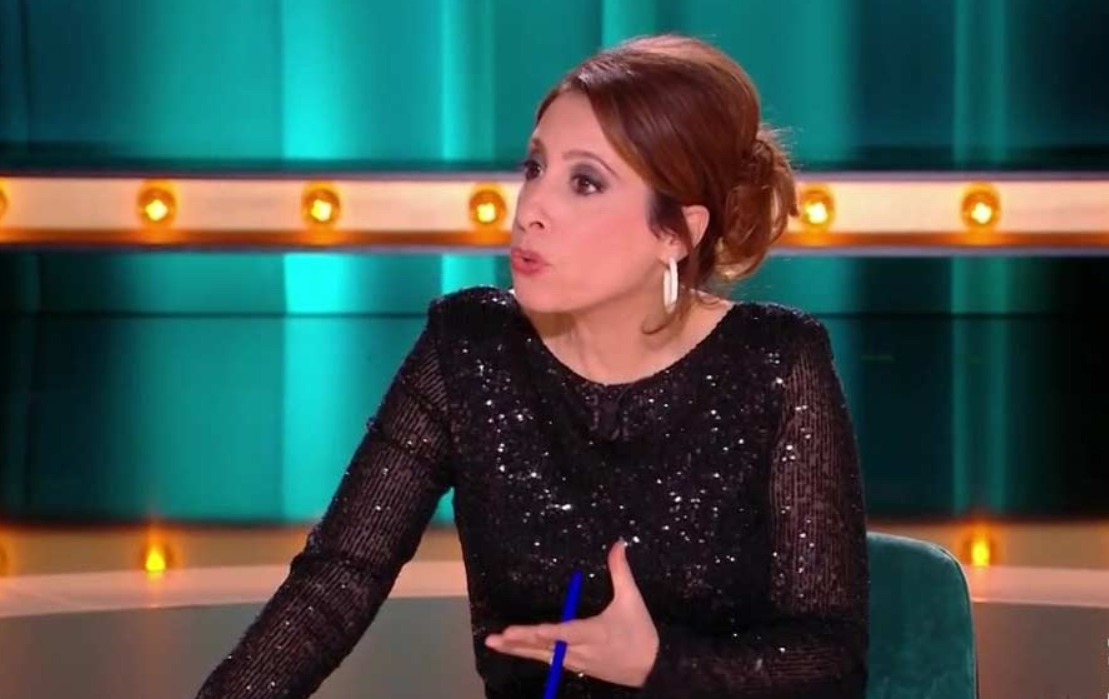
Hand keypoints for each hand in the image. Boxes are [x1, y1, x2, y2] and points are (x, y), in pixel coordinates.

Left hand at [484, 539, 659, 687]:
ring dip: (519, 649)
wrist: (653, 669)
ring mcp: (577, 662)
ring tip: (496, 643)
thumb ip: (621, 571)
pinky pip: (549, 660)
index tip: (525, 630)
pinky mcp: (576, 667)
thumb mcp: (632, 600)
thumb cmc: (641, 633)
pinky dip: (531, 654)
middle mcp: (581, 651)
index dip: (545, 632)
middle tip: (496, 638)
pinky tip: (516, 649)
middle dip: (520, 643)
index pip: (566, 633)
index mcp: (594, 633)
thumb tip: (618, 543)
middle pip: (546, 647)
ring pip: (543, 656)